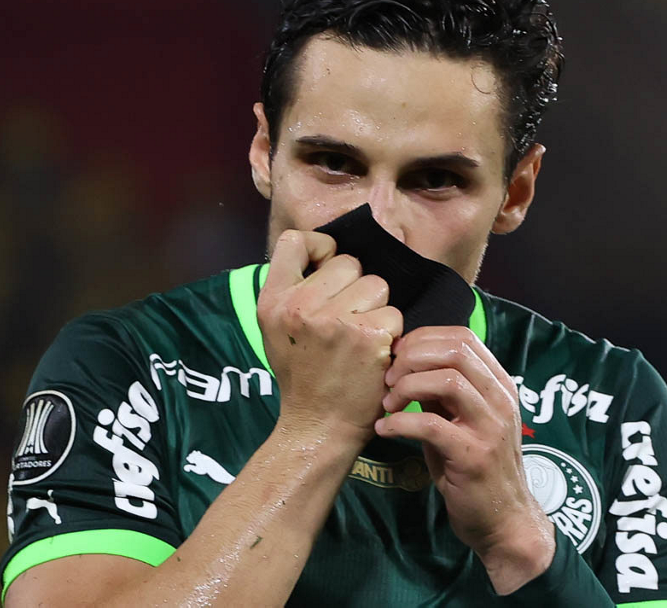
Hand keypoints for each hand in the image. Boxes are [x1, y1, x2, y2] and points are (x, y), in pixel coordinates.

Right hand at [257, 230, 402, 444]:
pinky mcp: (369, 334)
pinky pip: (393, 312)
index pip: (296, 241)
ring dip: (376, 309)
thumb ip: (294, 290)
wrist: (318, 426)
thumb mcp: (276, 331)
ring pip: (377, 284)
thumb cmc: (303, 376)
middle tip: (346, 322)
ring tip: (360, 338)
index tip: (327, 270)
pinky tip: (374, 353)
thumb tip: (328, 254)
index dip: (320, 249)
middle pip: (349, 263)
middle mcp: (299, 306)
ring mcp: (335, 320)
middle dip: (355, 287)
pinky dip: (390, 332)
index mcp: (272, 302)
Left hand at [376, 326, 555, 593]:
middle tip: (388, 379)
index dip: (423, 339)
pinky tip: (384, 429)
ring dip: (407, 387)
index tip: (397, 357)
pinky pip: (431, 424)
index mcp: (499, 385)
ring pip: (447, 381)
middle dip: (412, 358)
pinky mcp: (474, 456)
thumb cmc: (475, 469)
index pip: (463, 338)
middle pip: (456, 351)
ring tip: (388, 404)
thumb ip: (441, 393)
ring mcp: (491, 427)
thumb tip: (405, 364)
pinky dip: (400, 422)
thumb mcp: (461, 421)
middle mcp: (501, 399)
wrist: (502, 521)